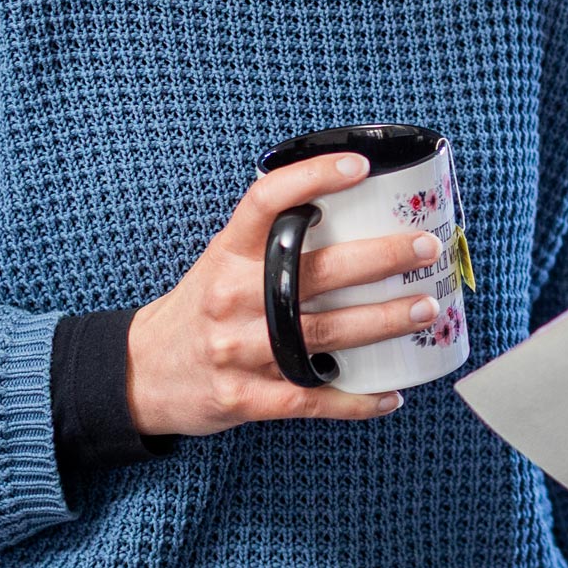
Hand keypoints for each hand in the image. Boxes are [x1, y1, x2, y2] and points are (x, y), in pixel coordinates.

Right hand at [124, 152, 445, 436]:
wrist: (140, 372)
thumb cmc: (202, 309)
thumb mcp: (223, 262)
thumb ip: (274, 242)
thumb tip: (358, 214)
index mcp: (228, 254)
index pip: (267, 202)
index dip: (312, 178)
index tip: (359, 167)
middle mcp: (232, 296)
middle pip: (317, 272)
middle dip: (381, 259)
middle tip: (425, 249)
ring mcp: (237, 349)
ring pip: (324, 334)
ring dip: (383, 322)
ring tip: (426, 309)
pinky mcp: (244, 396)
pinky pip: (311, 398)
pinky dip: (355, 400)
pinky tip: (392, 394)